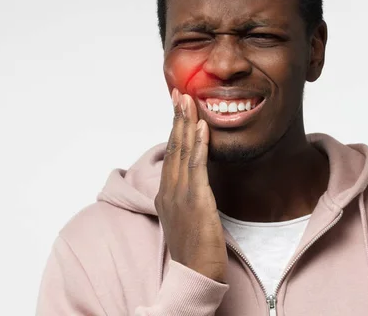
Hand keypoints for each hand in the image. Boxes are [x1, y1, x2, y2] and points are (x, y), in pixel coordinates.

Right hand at [155, 89, 227, 282]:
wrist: (194, 274)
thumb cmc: (194, 247)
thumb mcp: (187, 216)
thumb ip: (189, 194)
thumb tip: (197, 177)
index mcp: (166, 193)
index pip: (170, 154)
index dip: (174, 128)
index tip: (178, 107)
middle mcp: (169, 191)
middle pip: (173, 147)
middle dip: (177, 118)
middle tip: (180, 93)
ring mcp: (180, 196)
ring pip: (182, 152)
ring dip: (185, 124)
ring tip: (188, 100)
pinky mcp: (196, 202)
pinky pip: (196, 168)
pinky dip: (198, 146)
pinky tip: (201, 128)